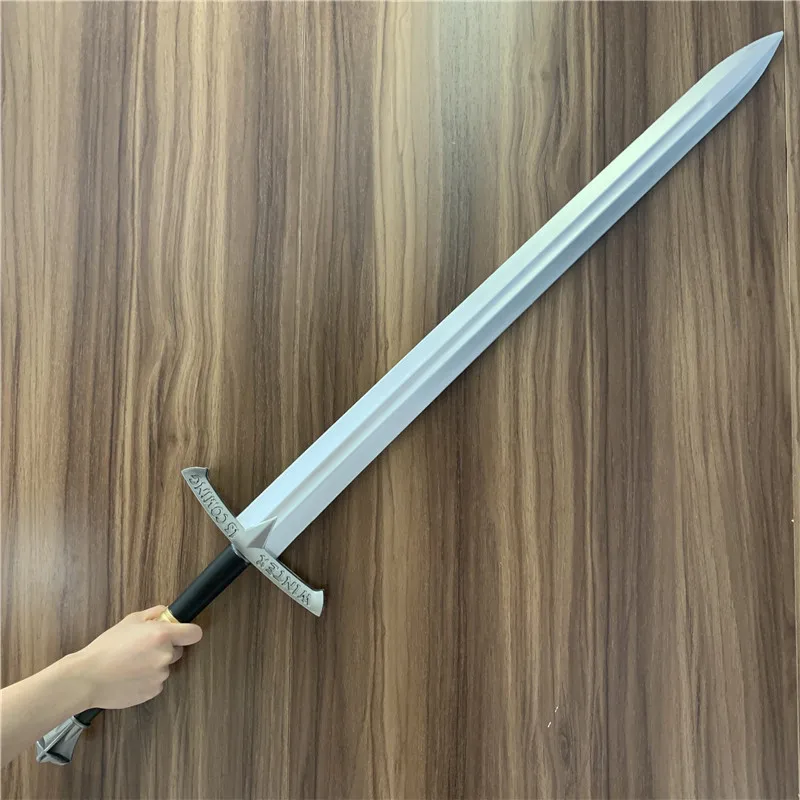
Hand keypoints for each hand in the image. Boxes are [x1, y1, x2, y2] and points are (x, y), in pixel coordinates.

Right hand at [69, 606, 202, 708]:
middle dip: (165, 648)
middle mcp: (165, 656)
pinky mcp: (153, 692)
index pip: (194, 633)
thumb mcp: (130, 621)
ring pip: (164, 667)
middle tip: (143, 648)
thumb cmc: (107, 647)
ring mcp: (160, 676)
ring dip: (154, 665)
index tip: (182, 634)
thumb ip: (154, 614)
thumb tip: (167, 613)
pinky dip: (146, 679)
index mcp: (162, 635)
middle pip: (177, 651)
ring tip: (130, 664)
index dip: (188, 633)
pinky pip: (156, 682)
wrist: (88, 677)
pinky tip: (129, 676)